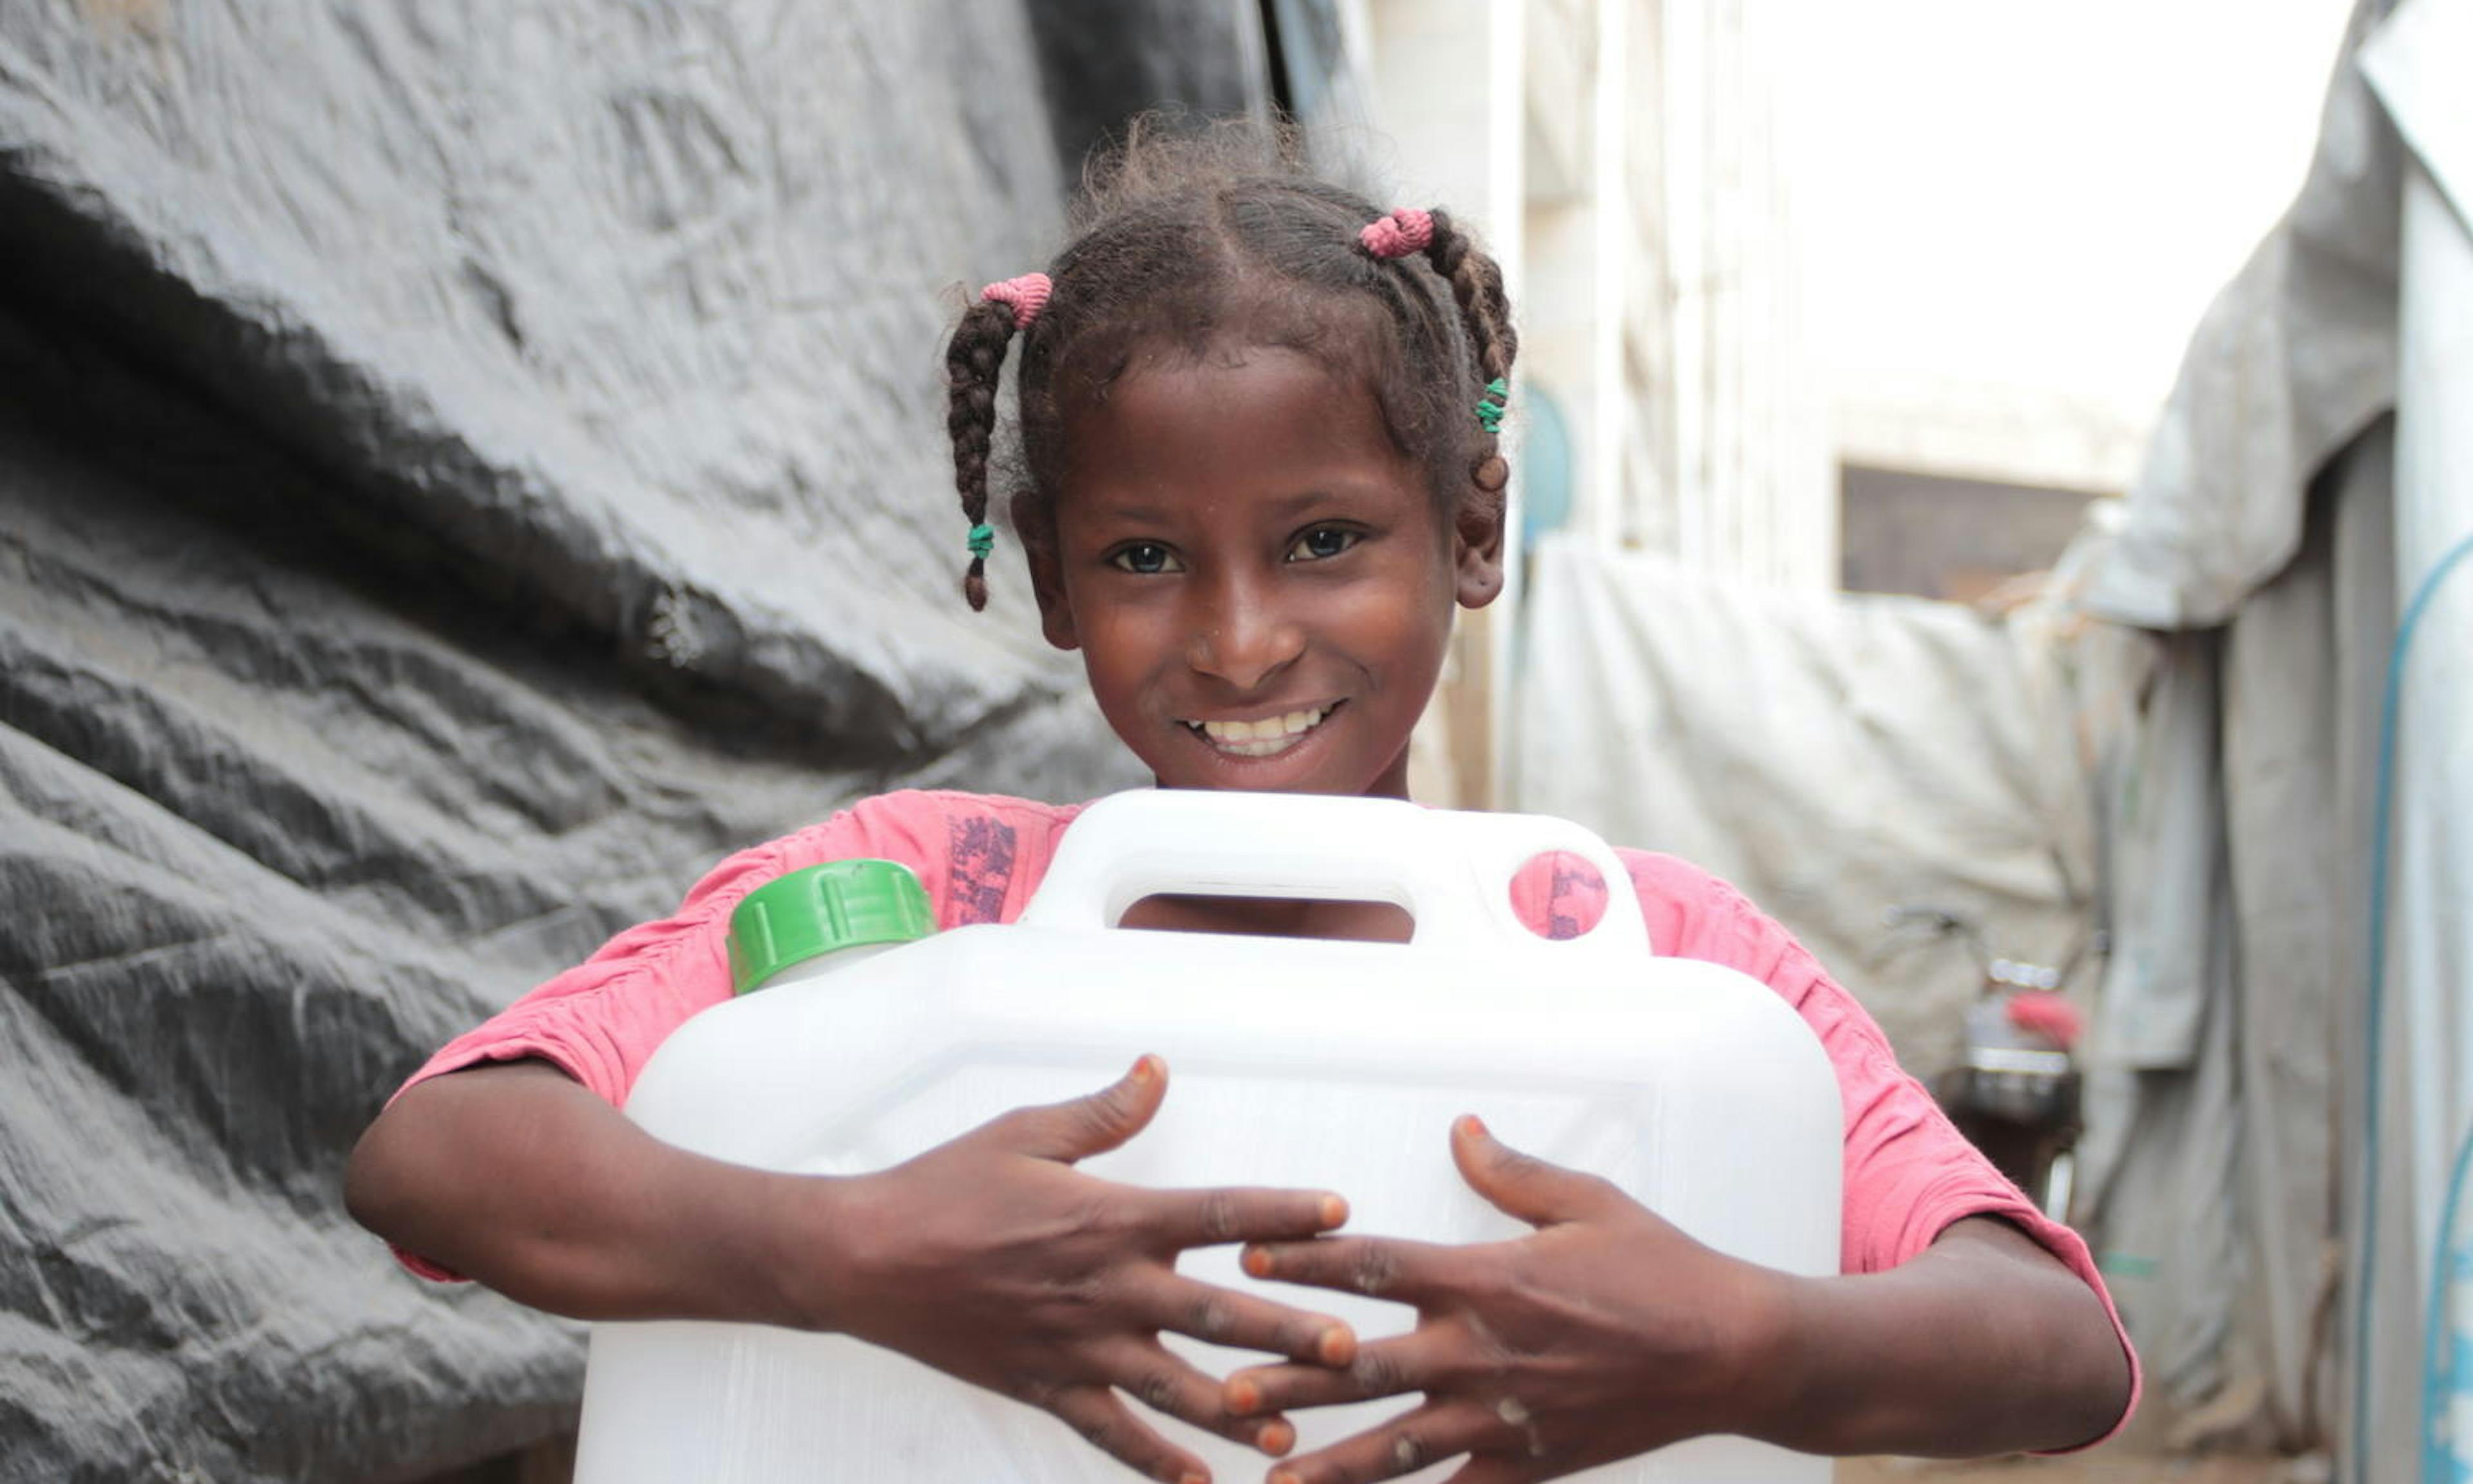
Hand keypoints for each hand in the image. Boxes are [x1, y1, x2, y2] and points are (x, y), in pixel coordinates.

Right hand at [818, 1055, 1361, 1483]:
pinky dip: (1156, 1462)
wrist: (863, 1257)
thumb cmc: (944, 1187)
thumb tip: (1158, 1070)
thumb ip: (1103, 1112)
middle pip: (1217, 1312)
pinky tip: (1199, 1483)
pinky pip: (1111, 1434)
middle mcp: (1107, 1287)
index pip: (1218, 1213)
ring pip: (1176, 1388)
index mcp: (1110, 1217)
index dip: (1283, 1212)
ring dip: (1237, 1412)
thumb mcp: (1025, 1132)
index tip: (1342, 1213)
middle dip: (1287, 1332)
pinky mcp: (1047, 1387)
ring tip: (1293, 1432)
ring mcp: (1079, 1346)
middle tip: (1349, 1350)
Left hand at [1222, 1116, 1789, 1483]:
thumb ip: (1511, 1172)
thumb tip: (1461, 1130)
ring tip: (1267, 1481)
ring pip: (1393, 1447)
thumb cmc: (1662, 1269)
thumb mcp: (1587, 1202)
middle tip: (1222, 1389)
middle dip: (1289, 1379)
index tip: (1246, 1256)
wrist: (1733, 1352)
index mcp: (1487, 1279)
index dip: (1307, 1261)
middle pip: (1363, 1368)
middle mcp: (1481, 1352)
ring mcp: (1501, 1418)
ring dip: (1326, 1464)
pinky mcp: (1527, 1465)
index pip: (1375, 1267)